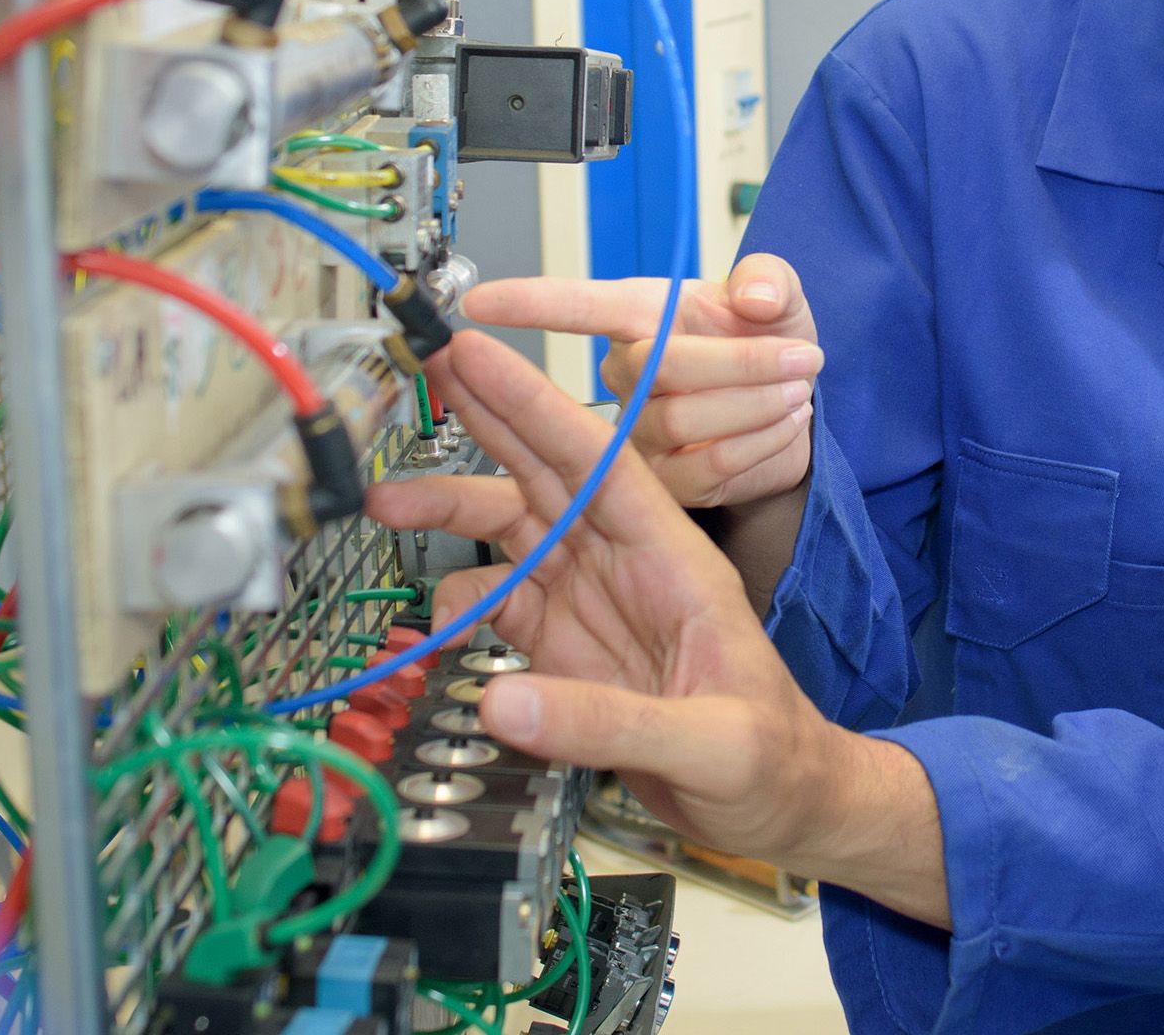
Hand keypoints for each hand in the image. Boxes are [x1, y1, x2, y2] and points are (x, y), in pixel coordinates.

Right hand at [365, 332, 950, 922]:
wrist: (782, 808)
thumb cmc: (771, 760)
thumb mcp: (710, 743)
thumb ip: (606, 724)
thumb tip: (498, 699)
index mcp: (671, 557)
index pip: (597, 462)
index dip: (535, 405)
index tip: (477, 354)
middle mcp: (624, 565)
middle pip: (545, 475)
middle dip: (485, 421)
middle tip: (424, 364)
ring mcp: (591, 604)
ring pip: (511, 533)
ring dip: (450, 512)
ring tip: (381, 499)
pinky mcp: (565, 652)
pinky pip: (500, 608)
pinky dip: (460, 606)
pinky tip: (435, 619)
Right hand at [464, 253, 822, 508]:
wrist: (796, 409)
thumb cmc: (771, 341)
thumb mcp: (779, 297)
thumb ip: (770, 279)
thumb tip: (755, 297)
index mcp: (642, 316)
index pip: (576, 306)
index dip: (529, 305)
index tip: (481, 304)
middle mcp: (628, 376)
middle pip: (660, 369)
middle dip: (741, 364)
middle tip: (801, 357)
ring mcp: (639, 436)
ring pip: (684, 422)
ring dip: (758, 405)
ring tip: (795, 391)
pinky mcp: (667, 485)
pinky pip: (708, 467)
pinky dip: (762, 443)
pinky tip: (781, 426)